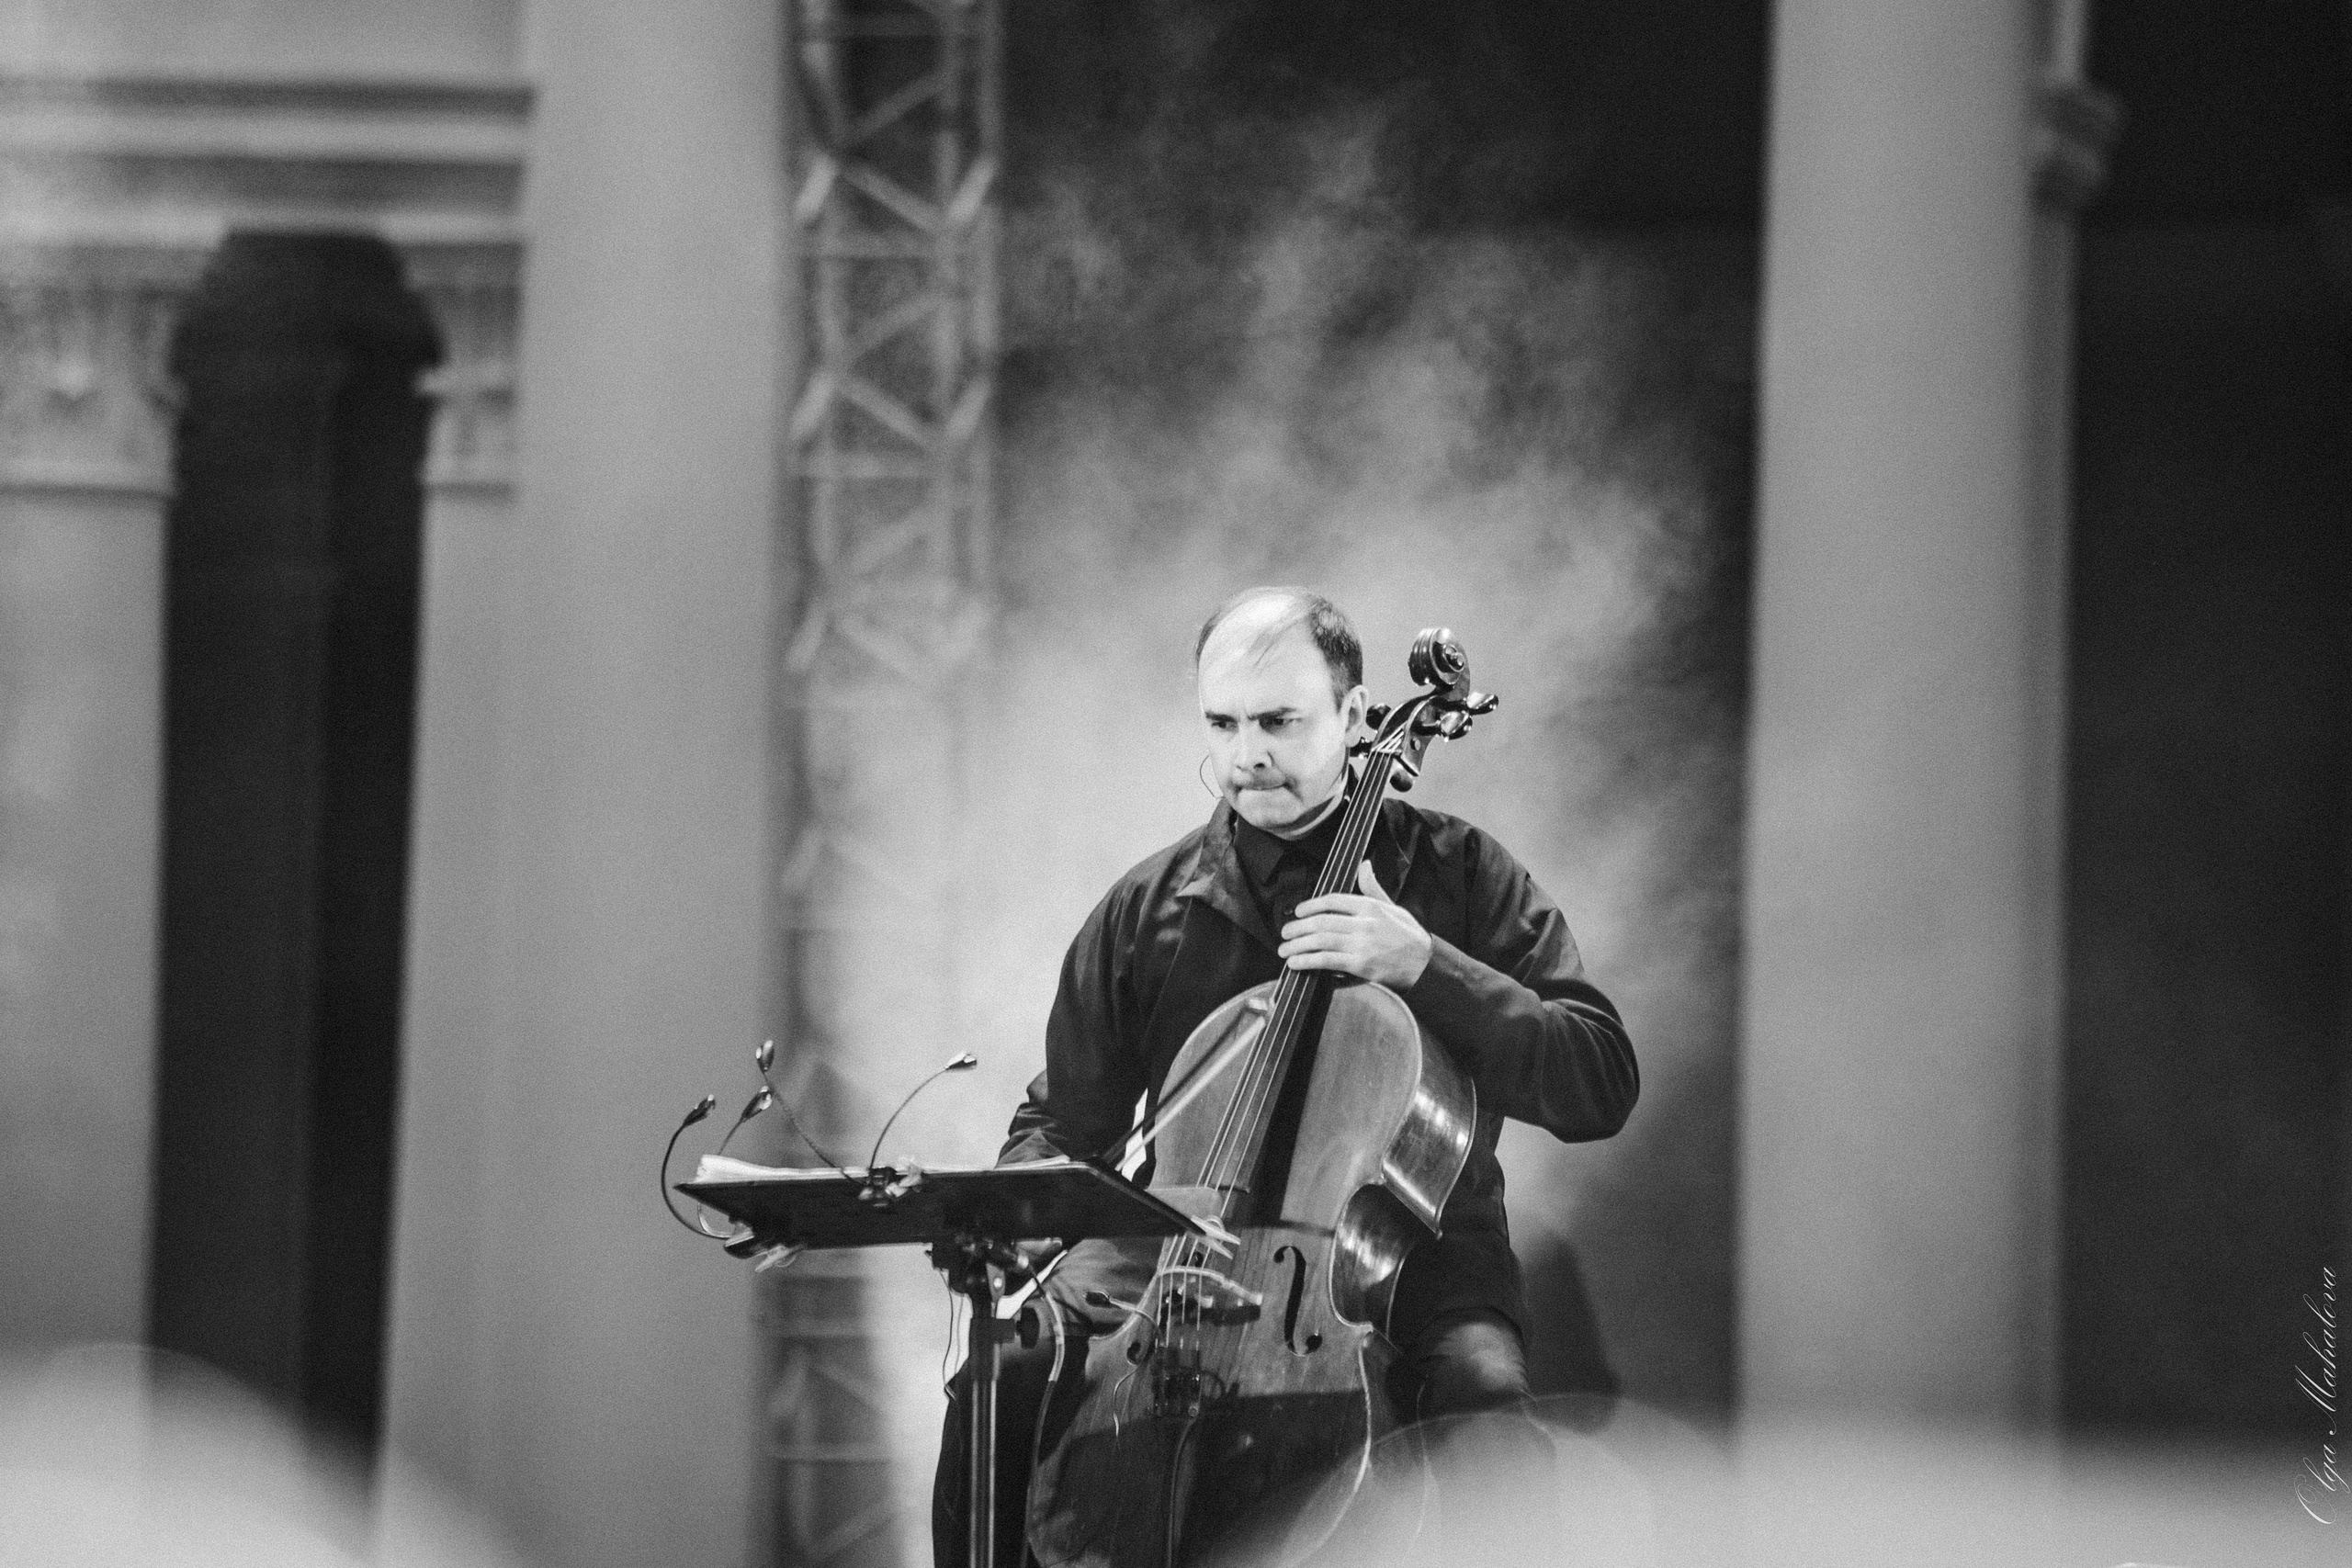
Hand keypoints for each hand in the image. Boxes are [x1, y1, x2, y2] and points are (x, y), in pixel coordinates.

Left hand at [1279, 862, 1431, 987]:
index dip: (1310, 906)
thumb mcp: (1392, 906)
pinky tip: (1295, 963)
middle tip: (1285, 933)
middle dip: (1298, 927)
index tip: (1298, 912)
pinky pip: (1327, 960)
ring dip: (1297, 945)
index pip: (1332, 900)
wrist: (1425, 964)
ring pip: (1320, 941)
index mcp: (1370, 906)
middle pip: (1321, 922)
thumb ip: (1372, 887)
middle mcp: (1364, 923)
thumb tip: (1364, 865)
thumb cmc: (1408, 935)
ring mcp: (1362, 944)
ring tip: (1284, 950)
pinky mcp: (1360, 965)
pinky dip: (1307, 961)